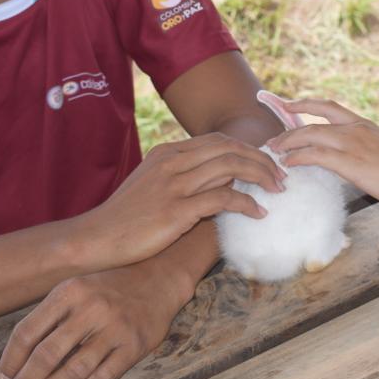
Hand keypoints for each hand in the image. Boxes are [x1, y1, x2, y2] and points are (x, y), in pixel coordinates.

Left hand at [0, 264, 177, 378]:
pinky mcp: (135, 346)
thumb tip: (17, 358)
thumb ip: (49, 316)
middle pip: (46, 355)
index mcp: (70, 291)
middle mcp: (91, 308)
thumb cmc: (109, 287)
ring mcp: (115, 327)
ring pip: (74, 371)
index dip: (11, 360)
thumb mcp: (76, 288)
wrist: (159, 278)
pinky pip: (102, 377)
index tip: (7, 375)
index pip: (27, 333)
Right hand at [90, 132, 283, 266]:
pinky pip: (223, 198)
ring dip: (261, 176)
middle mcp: (173, 162)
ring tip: (278, 189)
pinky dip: (247, 203)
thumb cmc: (126, 217)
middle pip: (230, 149)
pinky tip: (259, 212)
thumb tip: (224, 177)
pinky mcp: (177, 210)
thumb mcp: (154, 184)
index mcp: (168, 152)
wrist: (96, 238)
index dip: (248, 149)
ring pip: (231, 167)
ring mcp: (174, 184)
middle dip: (262, 159)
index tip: (268, 162)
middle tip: (282, 175)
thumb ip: (185, 175)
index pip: (219, 140)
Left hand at [266, 98, 378, 212]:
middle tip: (273, 141)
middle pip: (312, 121)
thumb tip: (347, 160)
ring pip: (310, 135)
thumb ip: (363, 150)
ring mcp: (352, 144)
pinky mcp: (351, 163)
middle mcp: (355, 129)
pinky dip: (298, 158)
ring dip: (287, 143)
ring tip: (275, 153)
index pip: (328, 106)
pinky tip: (289, 164)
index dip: (304, 103)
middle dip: (288, 130)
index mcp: (363, 124)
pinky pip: (316, 155)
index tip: (287, 104)